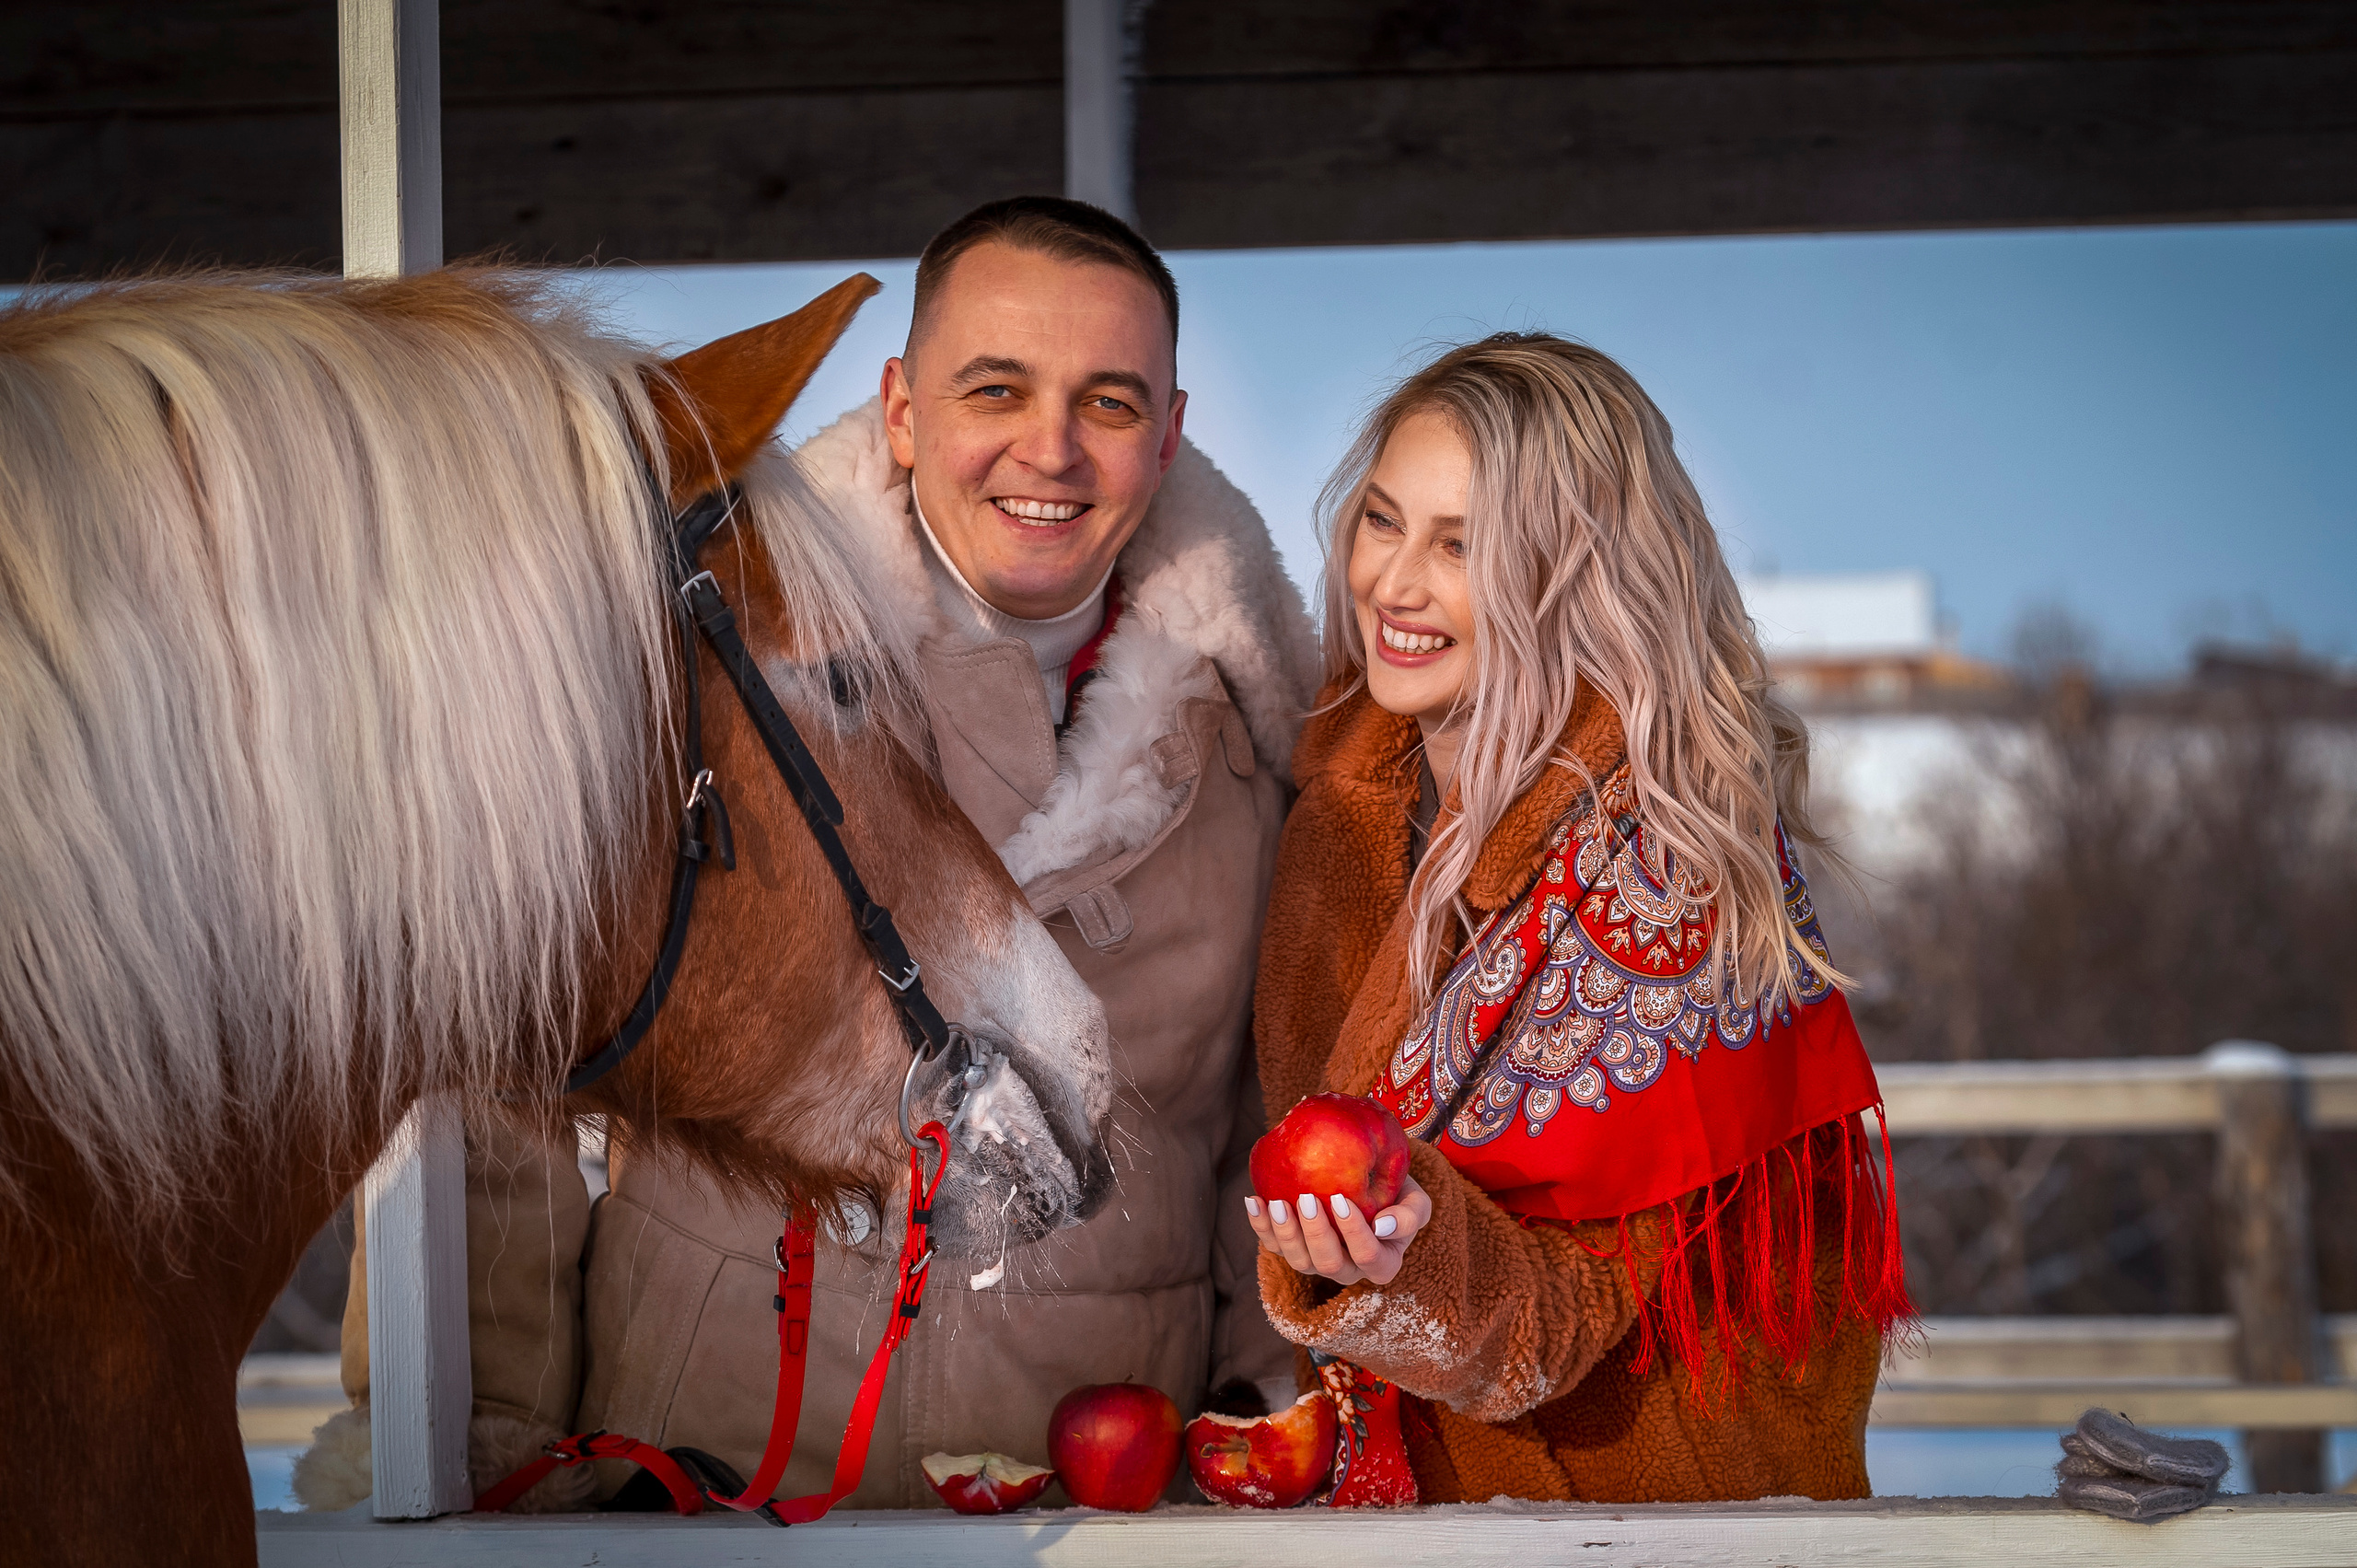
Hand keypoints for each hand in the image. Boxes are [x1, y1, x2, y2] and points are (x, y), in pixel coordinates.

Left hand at [1246, 1176, 1430, 1286]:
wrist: (1373, 1184)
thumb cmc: (1398, 1193)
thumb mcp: (1416, 1201)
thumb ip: (1410, 1216)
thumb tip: (1383, 1226)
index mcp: (1382, 1263)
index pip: (1369, 1256)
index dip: (1354, 1233)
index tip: (1342, 1199)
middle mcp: (1349, 1270)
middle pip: (1329, 1265)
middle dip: (1315, 1233)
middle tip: (1307, 1199)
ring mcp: (1318, 1262)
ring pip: (1299, 1262)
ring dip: (1284, 1233)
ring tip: (1276, 1202)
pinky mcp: (1295, 1250)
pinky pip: (1274, 1246)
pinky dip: (1261, 1225)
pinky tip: (1254, 1200)